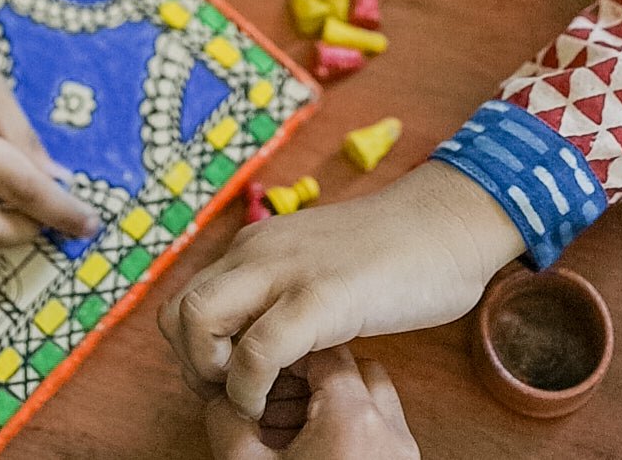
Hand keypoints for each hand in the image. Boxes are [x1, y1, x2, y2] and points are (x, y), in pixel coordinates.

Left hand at [160, 161, 523, 417]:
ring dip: (214, 374)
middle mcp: (257, 252)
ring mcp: (285, 271)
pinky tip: (278, 397)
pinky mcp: (320, 297)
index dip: (194, 352)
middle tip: (235, 391)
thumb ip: (282, 290)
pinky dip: (252, 386)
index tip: (230, 379)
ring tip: (255, 394)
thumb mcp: (315, 265)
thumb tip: (258, 341)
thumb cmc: (390, 254)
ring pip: (199, 321)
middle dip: (193, 367)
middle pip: (177, 313)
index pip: (183, 300)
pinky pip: (257, 349)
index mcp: (254, 246)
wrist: (443, 225)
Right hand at [206, 346, 418, 459]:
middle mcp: (390, 431)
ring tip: (292, 431)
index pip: (324, 351)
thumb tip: (220, 396)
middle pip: (356, 370)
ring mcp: (403, 457)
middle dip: (313, 378)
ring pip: (375, 400)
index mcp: (353, 417)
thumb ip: (228, 421)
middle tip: (274, 401)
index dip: (287, 356)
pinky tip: (314, 456)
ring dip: (335, 403)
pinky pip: (383, 434)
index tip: (261, 372)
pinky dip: (351, 431)